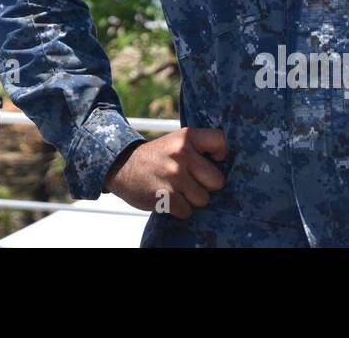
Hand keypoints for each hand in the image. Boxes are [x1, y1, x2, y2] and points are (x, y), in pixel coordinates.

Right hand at [103, 128, 226, 218]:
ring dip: (191, 199)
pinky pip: (187, 211)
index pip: (220, 142)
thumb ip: (198, 149)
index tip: (211, 161)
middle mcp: (181, 153)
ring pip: (203, 199)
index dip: (220, 155)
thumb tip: (226, 165)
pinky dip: (178, 209)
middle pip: (217, 181)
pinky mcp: (165, 195)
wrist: (122, 166)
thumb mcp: (176, 142)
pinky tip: (167, 197)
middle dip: (205, 186)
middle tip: (188, 181)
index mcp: (186, 137)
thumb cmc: (156, 158)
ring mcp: (173, 175)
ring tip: (175, 189)